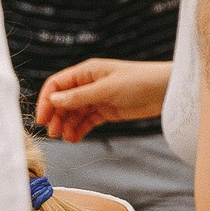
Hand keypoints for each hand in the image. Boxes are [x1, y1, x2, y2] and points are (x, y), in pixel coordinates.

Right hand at [35, 59, 171, 141]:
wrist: (167, 90)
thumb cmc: (140, 81)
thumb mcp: (108, 88)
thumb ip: (81, 96)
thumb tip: (54, 99)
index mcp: (87, 72)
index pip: (57, 84)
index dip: (46, 100)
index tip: (42, 117)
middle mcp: (89, 84)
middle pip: (63, 100)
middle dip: (56, 116)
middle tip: (53, 133)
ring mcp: (97, 98)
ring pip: (74, 113)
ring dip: (66, 125)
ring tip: (65, 138)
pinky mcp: (106, 111)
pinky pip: (87, 121)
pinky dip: (79, 129)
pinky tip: (74, 138)